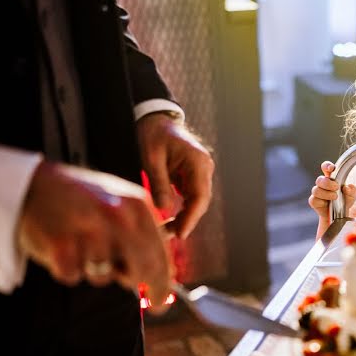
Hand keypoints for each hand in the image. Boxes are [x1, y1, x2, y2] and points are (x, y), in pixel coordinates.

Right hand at [18, 161, 172, 302]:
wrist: (33, 184)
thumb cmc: (82, 198)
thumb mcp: (122, 203)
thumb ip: (144, 233)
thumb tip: (164, 272)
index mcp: (137, 205)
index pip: (160, 254)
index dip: (163, 283)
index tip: (161, 301)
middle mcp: (117, 216)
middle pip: (143, 270)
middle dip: (143, 286)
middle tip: (141, 295)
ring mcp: (89, 230)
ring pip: (105, 277)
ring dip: (96, 271)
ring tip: (84, 247)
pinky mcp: (60, 245)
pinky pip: (73, 276)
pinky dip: (68, 269)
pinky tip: (64, 248)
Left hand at [137, 112, 214, 238]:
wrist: (155, 119)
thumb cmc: (152, 134)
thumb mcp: (151, 158)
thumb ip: (159, 182)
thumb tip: (163, 208)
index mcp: (197, 161)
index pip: (200, 196)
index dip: (191, 217)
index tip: (181, 233)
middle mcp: (204, 167)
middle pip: (201, 201)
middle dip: (187, 220)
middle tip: (169, 235)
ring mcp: (201, 171)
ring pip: (197, 200)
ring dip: (185, 216)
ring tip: (167, 230)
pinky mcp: (193, 175)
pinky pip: (191, 195)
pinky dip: (182, 208)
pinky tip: (171, 218)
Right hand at [308, 161, 355, 219]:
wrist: (339, 215)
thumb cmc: (345, 201)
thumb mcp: (352, 195)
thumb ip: (352, 190)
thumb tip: (346, 188)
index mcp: (331, 177)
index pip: (326, 167)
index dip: (327, 166)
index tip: (331, 168)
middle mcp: (322, 184)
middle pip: (320, 179)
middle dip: (328, 183)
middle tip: (336, 187)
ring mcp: (317, 193)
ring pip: (316, 190)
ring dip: (326, 194)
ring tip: (335, 197)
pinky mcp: (314, 202)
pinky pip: (313, 200)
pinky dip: (321, 202)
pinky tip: (327, 204)